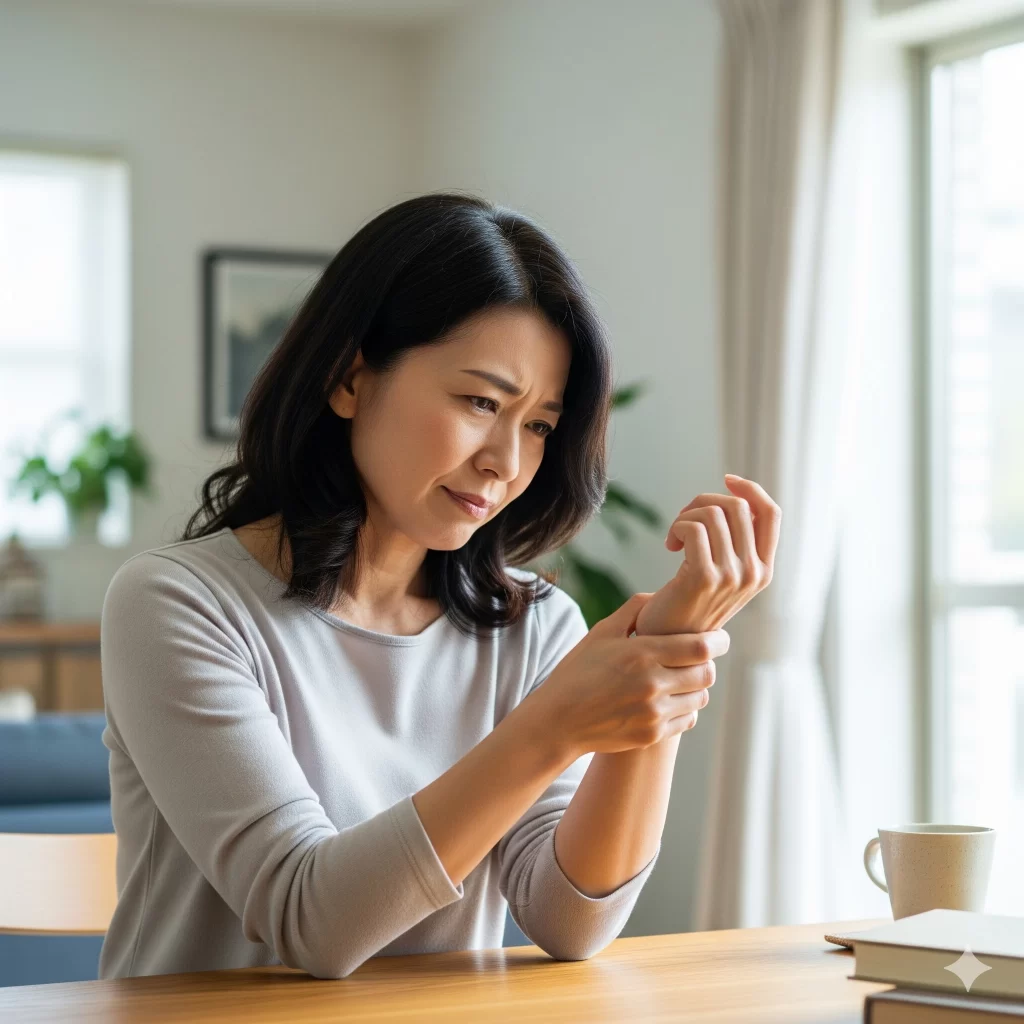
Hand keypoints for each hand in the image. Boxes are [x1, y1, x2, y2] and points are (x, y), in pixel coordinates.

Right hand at [527, 592, 729, 757]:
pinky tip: (669, 699)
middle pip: (706, 673)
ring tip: (682, 678)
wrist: (558, 720)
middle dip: (708, 662)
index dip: (718, 640)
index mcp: (642, 654)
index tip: (720, 637)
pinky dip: (685, 708)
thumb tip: (663, 595)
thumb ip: (635, 609)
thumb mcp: (602, 632)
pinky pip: (688, 719)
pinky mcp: (653, 734)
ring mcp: (654, 713)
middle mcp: (652, 684)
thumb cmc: (578, 670)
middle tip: (698, 657)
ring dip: (697, 685)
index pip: (701, 646)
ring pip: (700, 697)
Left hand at [634, 474, 781, 636]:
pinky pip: (693, 526)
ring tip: (675, 537)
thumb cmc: (690, 604)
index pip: (771, 513)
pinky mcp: (705, 577)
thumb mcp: (724, 574)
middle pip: (737, 506)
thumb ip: (737, 543)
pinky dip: (676, 526)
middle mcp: (754, 573)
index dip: (750, 489)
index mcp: (764, 570)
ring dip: (686, 515)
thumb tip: (736, 496)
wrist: (666, 643)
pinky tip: (670, 545)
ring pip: (713, 512)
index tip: (727, 480)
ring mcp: (732, 576)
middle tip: (683, 521)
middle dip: (704, 502)